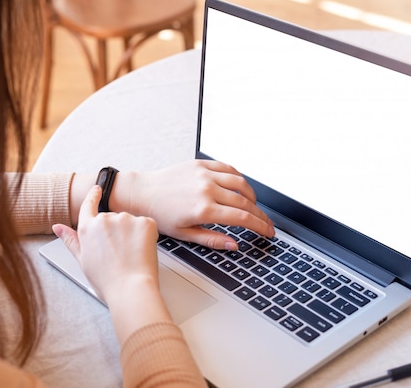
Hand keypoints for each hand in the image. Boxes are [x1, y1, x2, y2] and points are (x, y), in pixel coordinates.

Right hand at [52, 185, 160, 305]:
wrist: (131, 289)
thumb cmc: (107, 281)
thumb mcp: (82, 260)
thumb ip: (71, 240)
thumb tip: (57, 227)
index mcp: (88, 228)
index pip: (89, 205)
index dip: (93, 196)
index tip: (97, 190)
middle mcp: (105, 219)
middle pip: (113, 219)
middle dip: (117, 232)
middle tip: (120, 254)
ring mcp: (126, 219)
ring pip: (130, 222)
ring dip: (132, 234)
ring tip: (130, 255)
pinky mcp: (145, 222)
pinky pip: (146, 225)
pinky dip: (146, 236)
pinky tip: (141, 251)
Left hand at [120, 160, 273, 249]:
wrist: (142, 193)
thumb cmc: (159, 215)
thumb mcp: (184, 234)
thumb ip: (212, 239)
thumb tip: (234, 245)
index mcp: (203, 209)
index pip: (242, 218)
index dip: (260, 226)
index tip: (269, 232)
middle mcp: (206, 189)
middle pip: (245, 201)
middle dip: (260, 214)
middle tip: (267, 223)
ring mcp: (204, 174)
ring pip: (240, 183)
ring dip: (252, 195)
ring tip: (255, 206)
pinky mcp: (200, 164)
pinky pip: (228, 168)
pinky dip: (239, 177)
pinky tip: (241, 187)